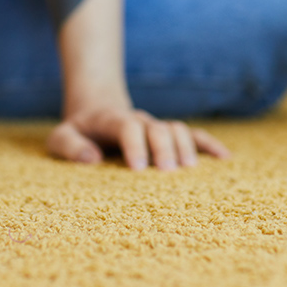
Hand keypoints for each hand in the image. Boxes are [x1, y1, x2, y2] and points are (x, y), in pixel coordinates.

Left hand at [46, 105, 230, 170]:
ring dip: (185, 147)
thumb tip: (92, 159)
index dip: (135, 144)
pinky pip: (193, 135)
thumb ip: (69, 146)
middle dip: (164, 148)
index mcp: (111, 120)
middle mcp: (138, 121)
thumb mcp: (61, 137)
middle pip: (157, 127)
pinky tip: (225, 159)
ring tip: (188, 171)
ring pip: (177, 129)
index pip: (128, 126)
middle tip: (167, 173)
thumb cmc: (78, 133)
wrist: (96, 113)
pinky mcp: (168, 135)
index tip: (137, 169)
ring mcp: (155, 126)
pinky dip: (209, 145)